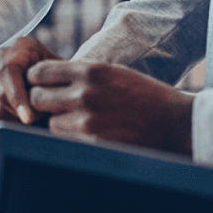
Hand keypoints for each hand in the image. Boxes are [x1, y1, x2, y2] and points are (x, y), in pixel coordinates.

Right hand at [0, 37, 58, 124]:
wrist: (59, 77)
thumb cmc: (65, 77)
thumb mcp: (64, 75)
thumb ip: (55, 86)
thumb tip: (40, 110)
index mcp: (22, 47)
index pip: (9, 72)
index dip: (17, 97)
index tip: (29, 118)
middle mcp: (3, 58)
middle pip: (1, 94)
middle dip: (20, 112)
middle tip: (39, 118)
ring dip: (15, 118)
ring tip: (33, 116)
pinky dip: (5, 121)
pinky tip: (21, 118)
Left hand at [26, 60, 194, 153]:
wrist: (175, 123)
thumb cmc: (145, 97)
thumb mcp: (113, 73)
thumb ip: (81, 74)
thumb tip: (48, 77)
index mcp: (91, 70)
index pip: (40, 72)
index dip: (37, 80)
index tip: (41, 86)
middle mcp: (85, 93)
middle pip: (37, 98)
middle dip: (42, 104)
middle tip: (54, 107)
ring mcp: (88, 120)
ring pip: (50, 123)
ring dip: (58, 124)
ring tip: (79, 122)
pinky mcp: (93, 142)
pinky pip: (66, 141)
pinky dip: (72, 139)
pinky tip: (89, 135)